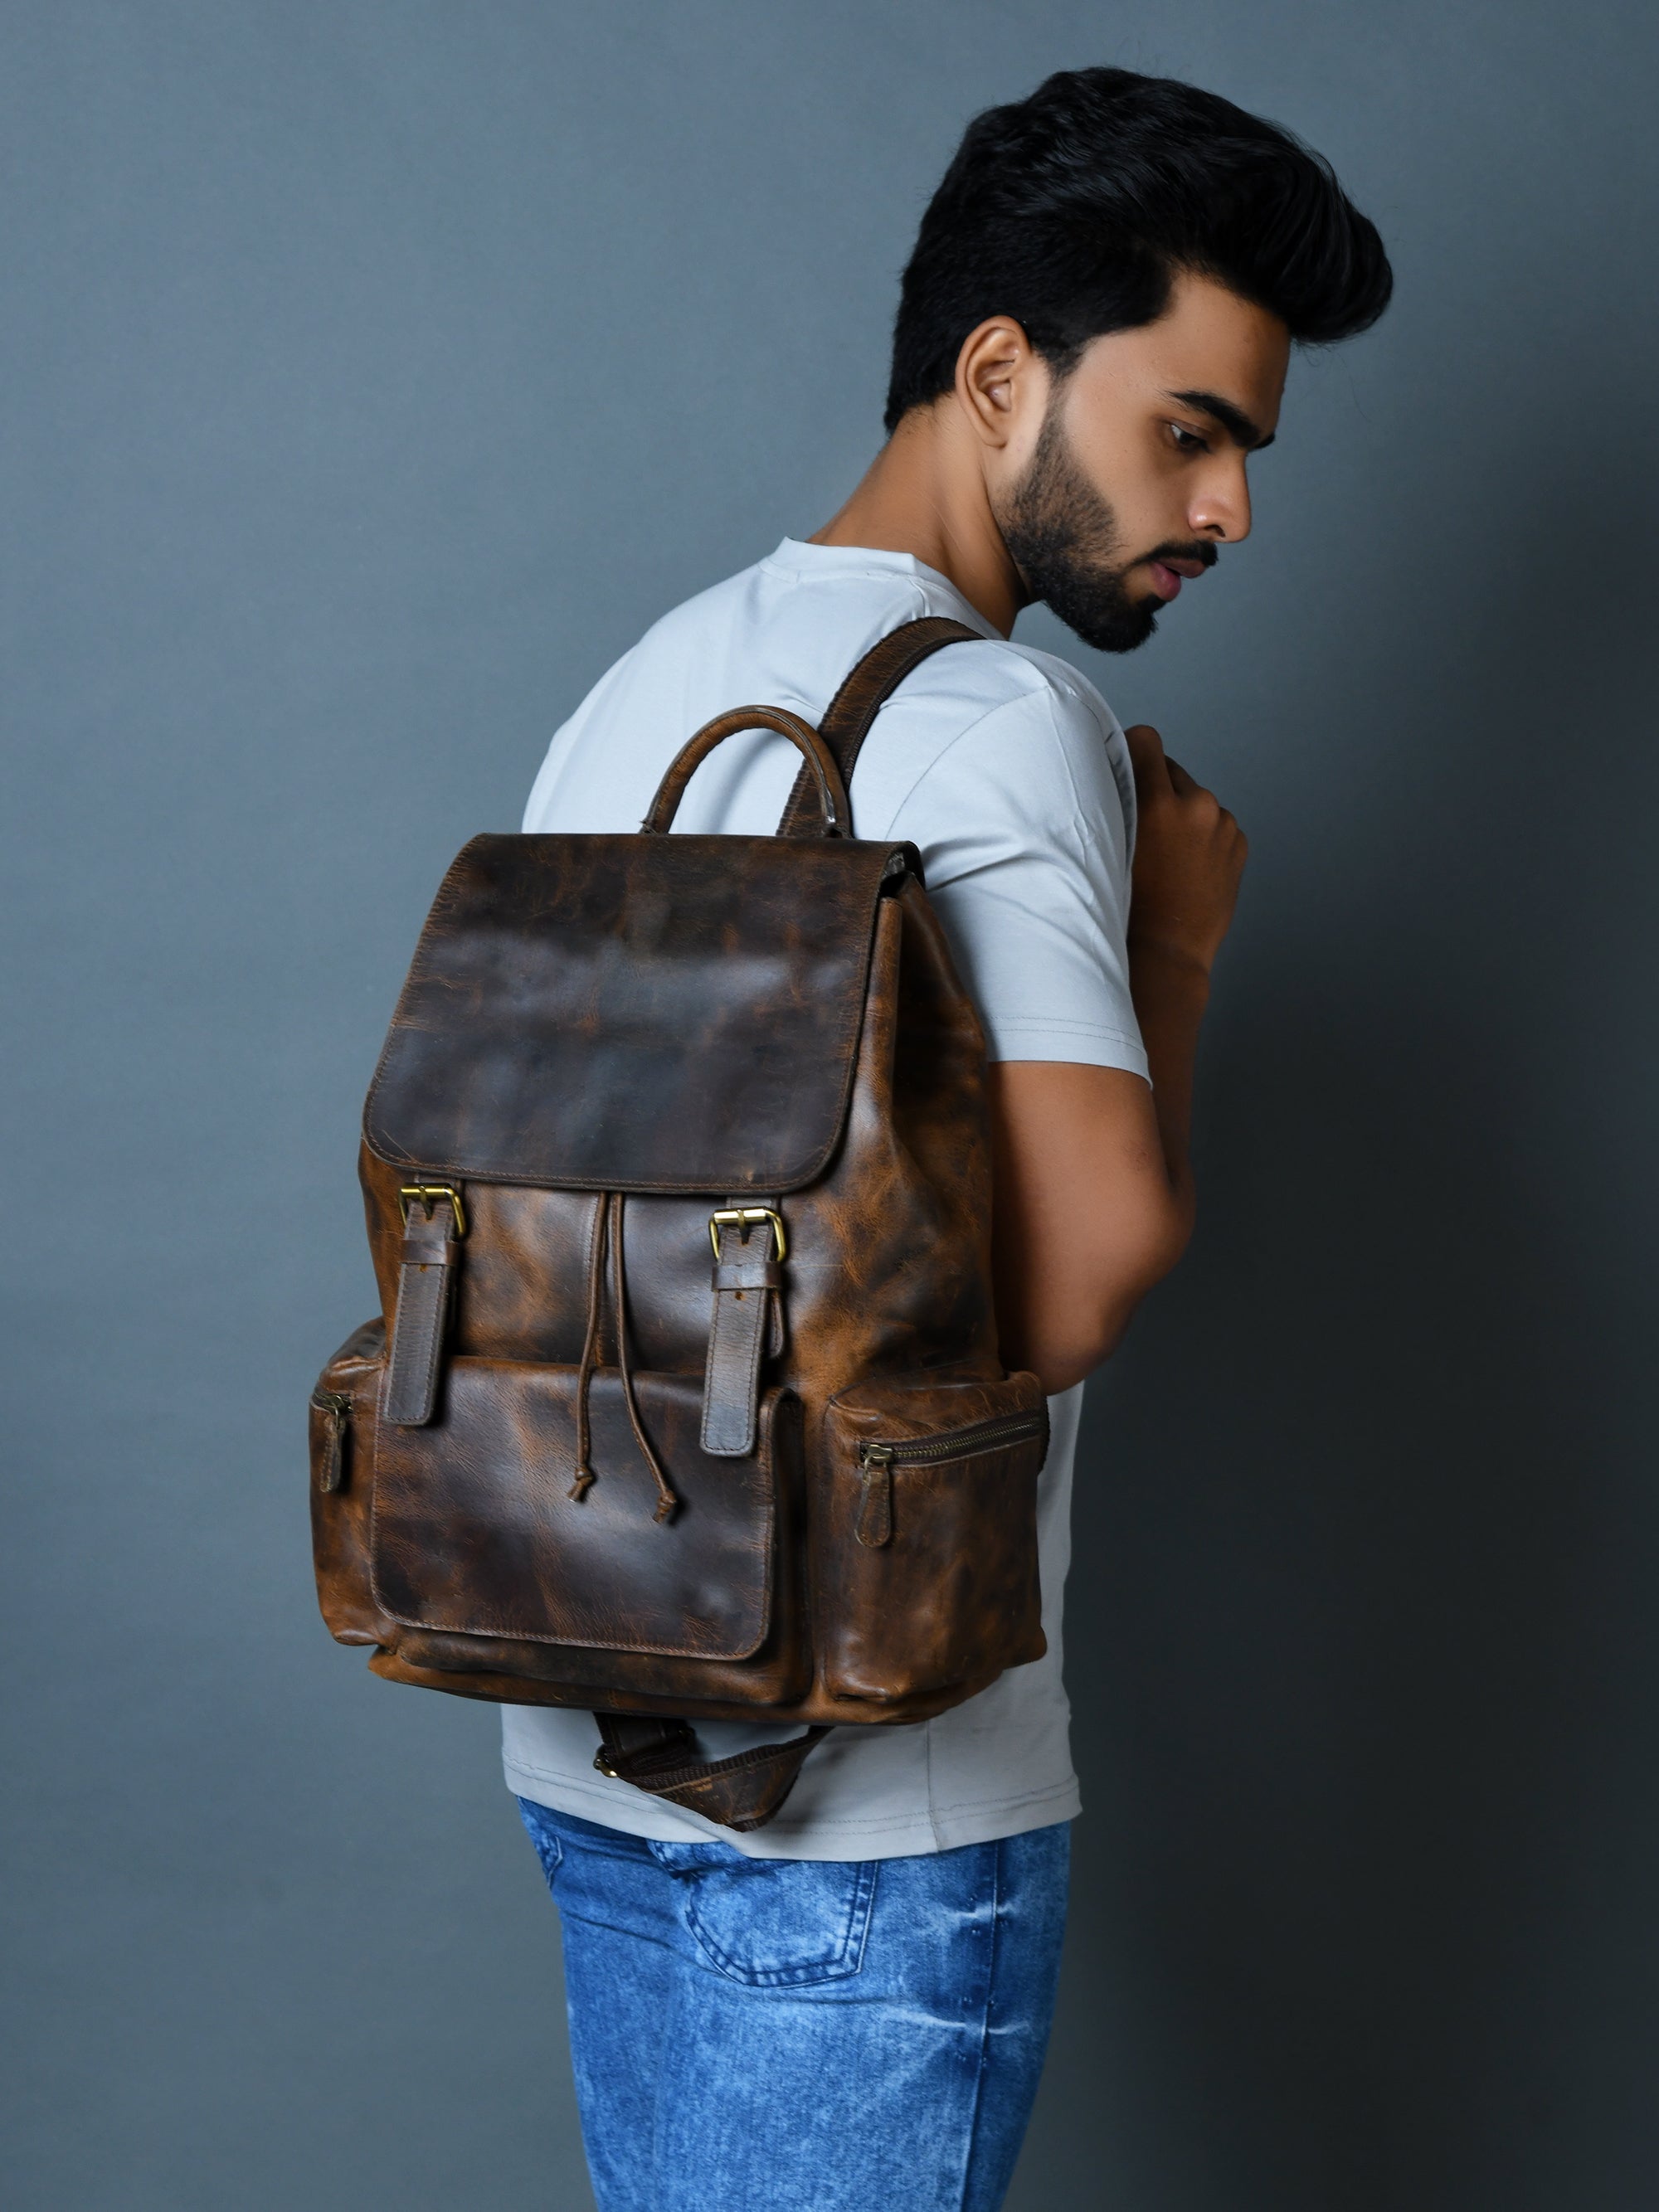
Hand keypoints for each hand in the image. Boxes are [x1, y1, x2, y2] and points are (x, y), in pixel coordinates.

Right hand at [1122, 723, 1246, 975]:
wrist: (1167, 952)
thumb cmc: (1128, 907)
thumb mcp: (1112, 847)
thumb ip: (1119, 803)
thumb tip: (1120, 770)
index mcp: (1159, 803)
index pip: (1147, 740)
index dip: (1132, 751)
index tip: (1124, 767)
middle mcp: (1197, 806)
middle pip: (1170, 769)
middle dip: (1156, 789)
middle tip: (1141, 826)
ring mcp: (1223, 825)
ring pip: (1194, 798)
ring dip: (1181, 813)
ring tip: (1165, 854)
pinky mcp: (1238, 842)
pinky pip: (1215, 822)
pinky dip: (1201, 835)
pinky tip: (1186, 865)